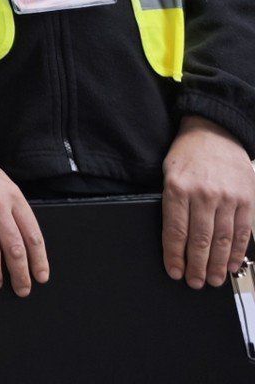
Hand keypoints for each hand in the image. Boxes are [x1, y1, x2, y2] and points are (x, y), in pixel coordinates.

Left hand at [162, 116, 254, 287]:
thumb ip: (171, 203)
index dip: (174, 255)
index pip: (175, 230)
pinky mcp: (246, 200)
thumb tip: (173, 239)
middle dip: (196, 266)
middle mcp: (203, 194)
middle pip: (200, 240)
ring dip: (217, 264)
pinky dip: (237, 251)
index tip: (174, 272)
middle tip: (194, 283)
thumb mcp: (168, 173)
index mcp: (177, 188)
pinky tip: (231, 265)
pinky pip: (242, 232)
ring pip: (222, 240)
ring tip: (212, 280)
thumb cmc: (187, 155)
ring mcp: (227, 198)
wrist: (215, 132)